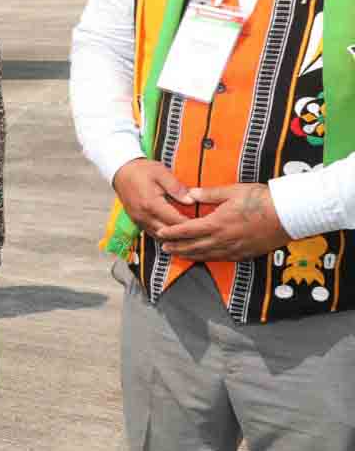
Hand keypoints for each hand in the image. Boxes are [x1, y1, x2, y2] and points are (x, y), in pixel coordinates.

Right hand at [112, 158, 193, 233]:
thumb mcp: (161, 172)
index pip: (175, 221)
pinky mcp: (136, 221)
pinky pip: (152, 233)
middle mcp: (143, 215)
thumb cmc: (141, 170)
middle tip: (200, 234)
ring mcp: (138, 220)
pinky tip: (174, 235)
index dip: (191, 225)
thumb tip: (191, 200)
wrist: (121, 170)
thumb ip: (176, 187)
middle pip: (168, 233)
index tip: (205, 226)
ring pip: (159, 236)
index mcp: (150, 204)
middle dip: (184, 235)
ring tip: (189, 237)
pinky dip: (164, 236)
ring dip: (173, 238)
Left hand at [155, 183, 289, 261]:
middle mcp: (222, 239)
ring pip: (206, 255)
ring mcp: (234, 249)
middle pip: (193, 247)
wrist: (289, 215)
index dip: (172, 232)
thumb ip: (209, 194)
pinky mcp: (244, 253)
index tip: (160, 232)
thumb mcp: (233, 191)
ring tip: (178, 254)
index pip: (187, 230)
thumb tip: (190, 194)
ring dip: (190, 255)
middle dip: (176, 247)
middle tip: (164, 247)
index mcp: (216, 223)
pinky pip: (221, 259)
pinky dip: (208, 258)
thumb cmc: (262, 200)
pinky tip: (204, 256)